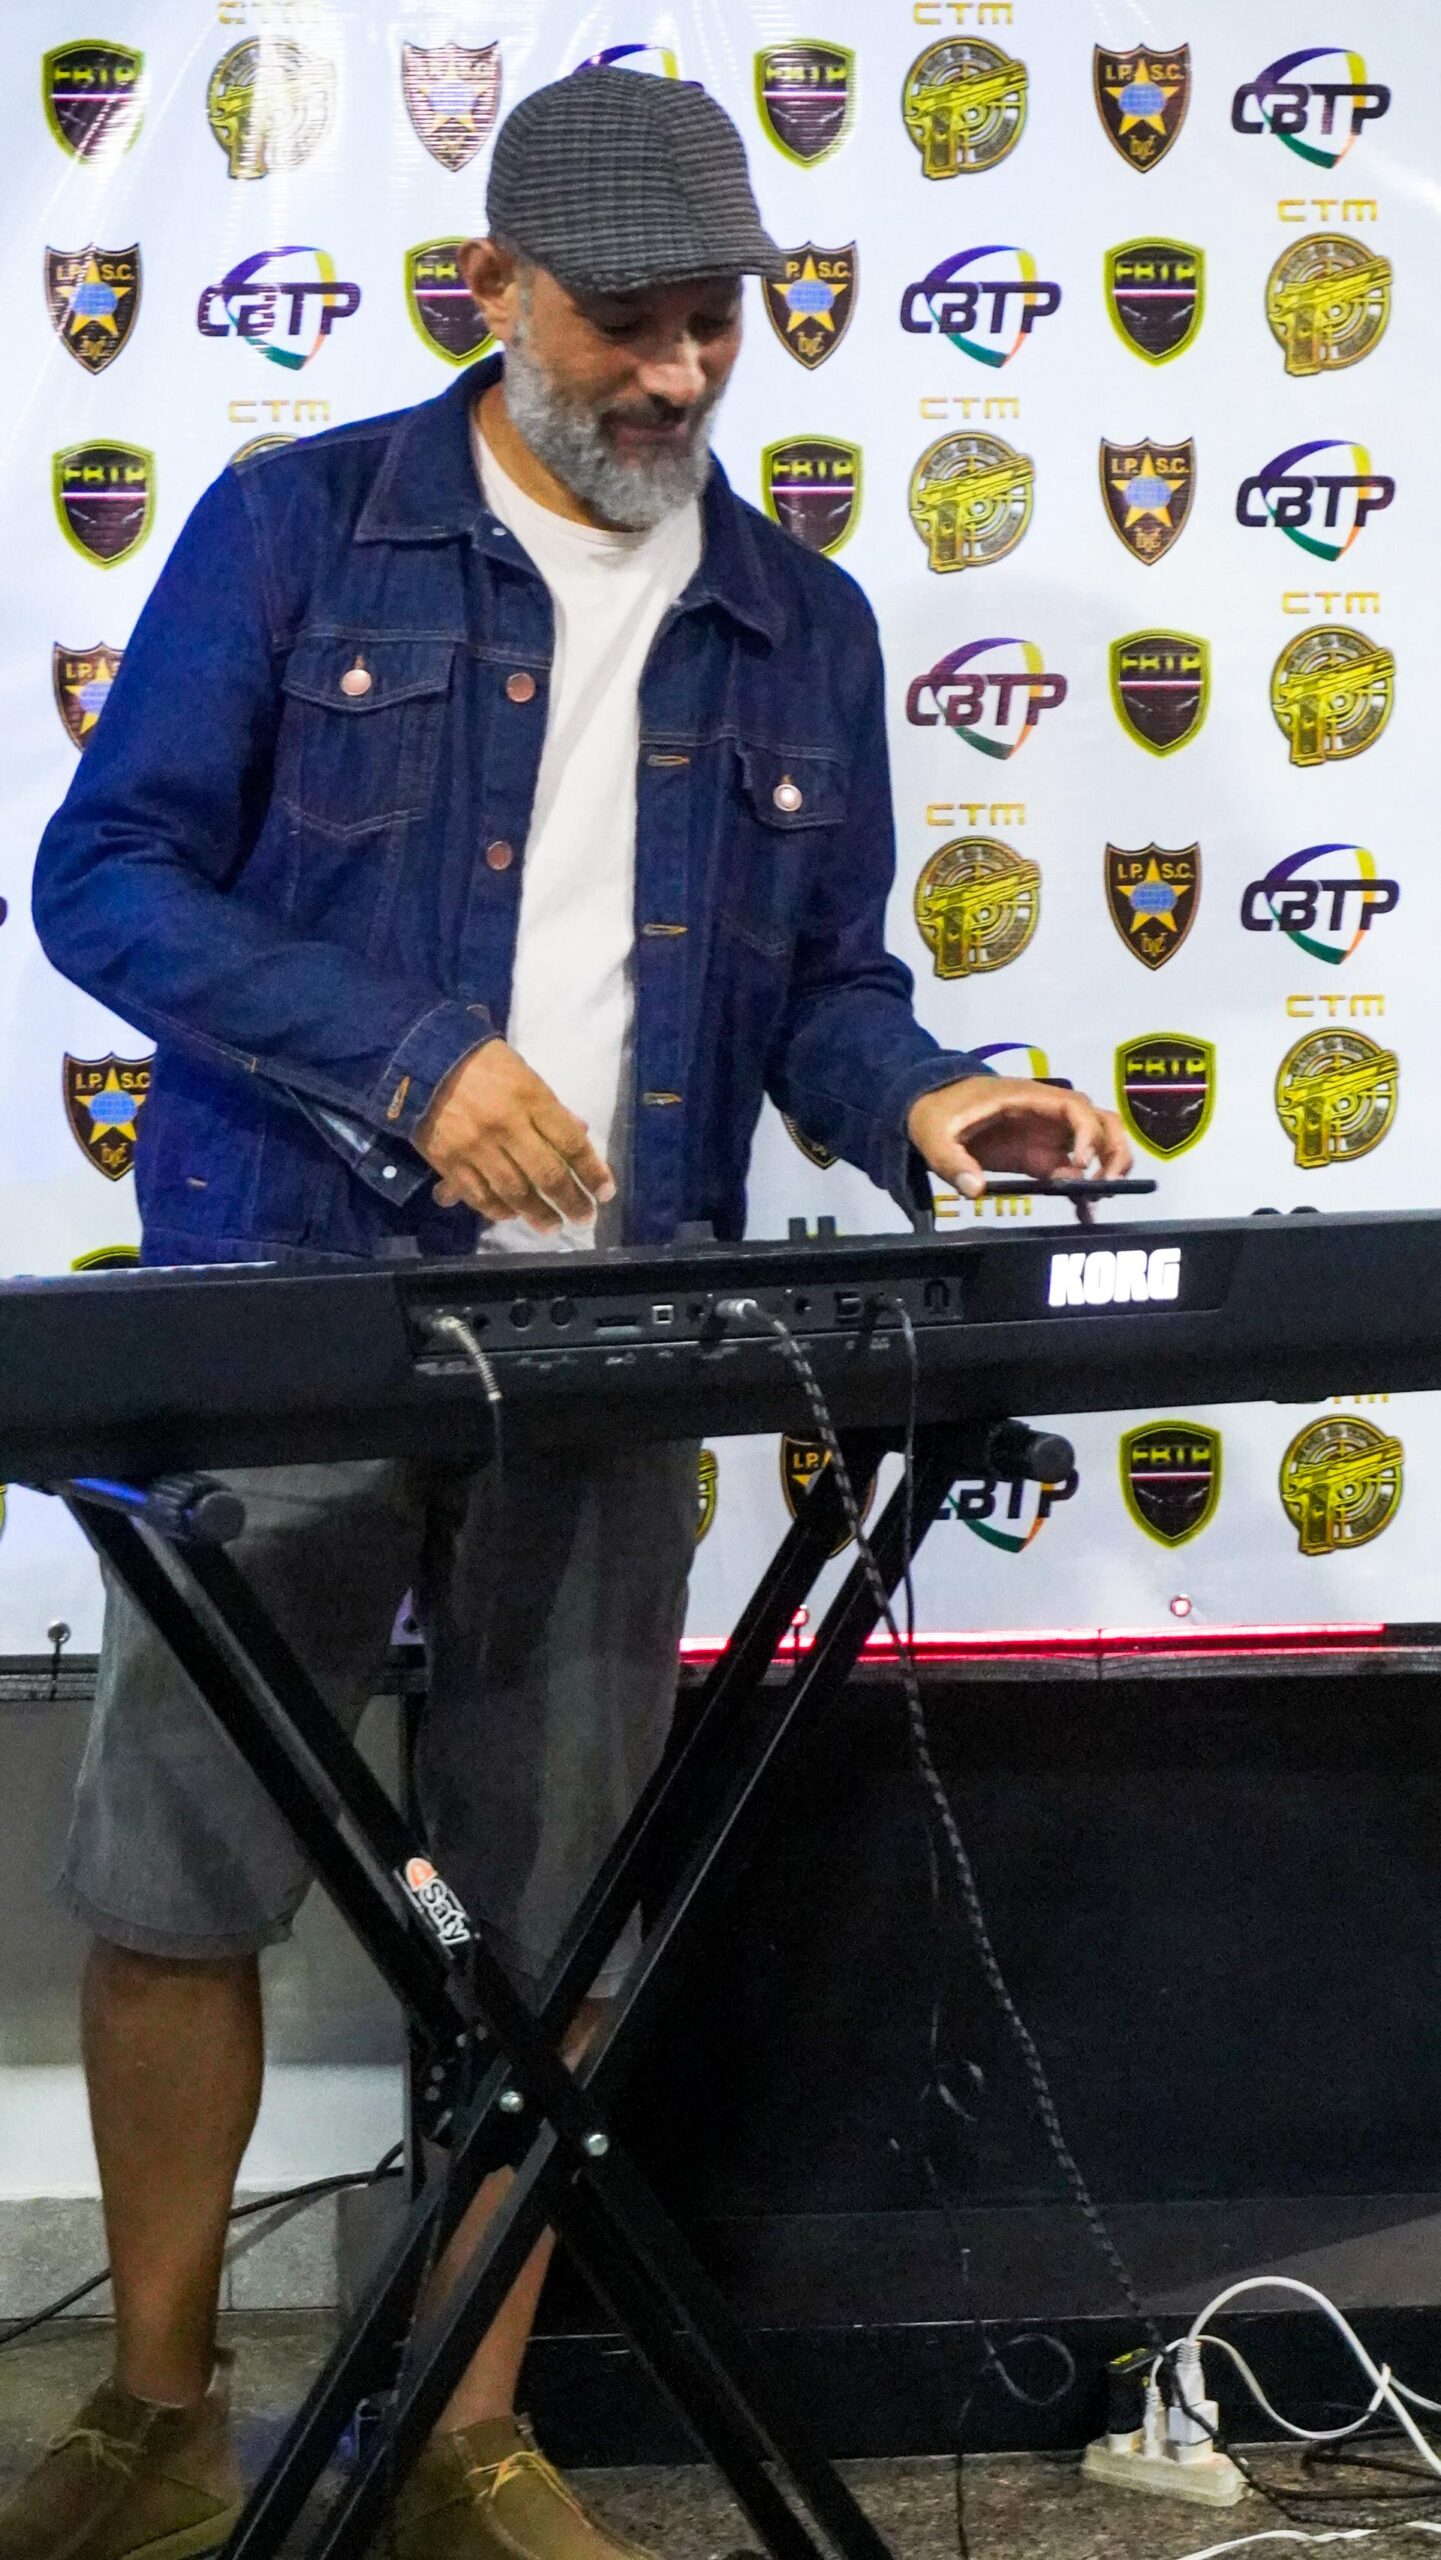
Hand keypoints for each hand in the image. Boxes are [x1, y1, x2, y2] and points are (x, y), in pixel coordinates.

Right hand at [414, 1041, 614, 1231]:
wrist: (424, 1060)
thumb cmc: (483, 1063)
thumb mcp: (525, 1074)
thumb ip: (551, 1108)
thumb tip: (580, 1132)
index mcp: (530, 1098)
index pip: (571, 1142)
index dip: (592, 1172)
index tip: (605, 1192)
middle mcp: (506, 1126)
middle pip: (547, 1173)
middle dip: (571, 1201)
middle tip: (584, 1218)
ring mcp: (476, 1146)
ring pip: (514, 1192)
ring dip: (537, 1214)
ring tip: (552, 1227)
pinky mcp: (448, 1161)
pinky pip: (479, 1195)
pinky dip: (498, 1210)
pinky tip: (512, 1215)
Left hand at [907, 1075, 1130, 1199]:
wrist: (930, 1108)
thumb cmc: (936, 1112)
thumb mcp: (935, 1135)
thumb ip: (953, 1161)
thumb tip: (976, 1189)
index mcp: (1027, 1099)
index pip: (1075, 1106)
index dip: (1088, 1132)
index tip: (1081, 1163)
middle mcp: (1047, 1115)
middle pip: (1101, 1121)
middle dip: (1113, 1150)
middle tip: (1107, 1184)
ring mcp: (1047, 1135)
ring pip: (1098, 1142)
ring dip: (1109, 1166)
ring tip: (1100, 1197)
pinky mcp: (1040, 1157)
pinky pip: (1072, 1171)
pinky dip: (1083, 1190)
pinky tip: (1084, 1214)